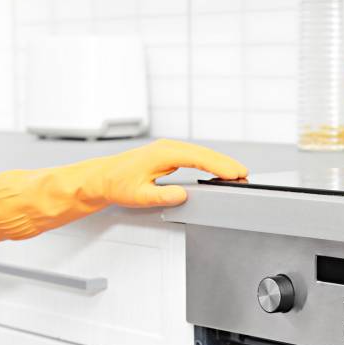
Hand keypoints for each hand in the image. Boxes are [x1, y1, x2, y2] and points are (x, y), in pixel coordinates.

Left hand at [0, 139, 248, 240]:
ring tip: (237, 175)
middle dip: (226, 164)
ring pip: (202, 154)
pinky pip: (195, 158)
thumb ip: (162, 196)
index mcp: (164, 153)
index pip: (199, 158)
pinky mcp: (168, 156)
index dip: (220, 166)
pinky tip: (217, 172)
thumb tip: (182, 196)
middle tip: (245, 176)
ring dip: (220, 164)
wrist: (99, 178)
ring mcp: (168, 150)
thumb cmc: (114, 183)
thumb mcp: (139, 195)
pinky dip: (210, 164)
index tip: (236, 173)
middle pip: (205, 154)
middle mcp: (168, 148)